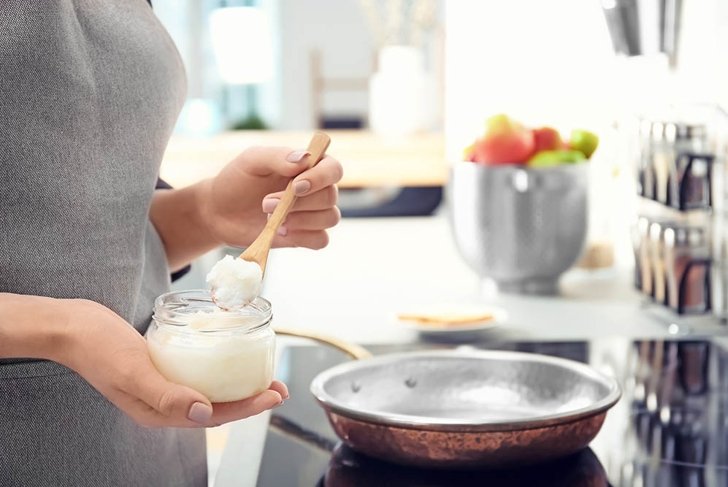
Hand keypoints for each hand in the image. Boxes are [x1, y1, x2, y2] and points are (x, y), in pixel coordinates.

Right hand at [55, 299, 288, 427]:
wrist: (74, 327)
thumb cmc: (99, 346)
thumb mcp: (132, 370)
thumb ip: (166, 393)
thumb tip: (203, 412)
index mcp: (157, 412)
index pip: (212, 416)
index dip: (247, 407)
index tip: (274, 395)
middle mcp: (163, 404)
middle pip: (216, 406)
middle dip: (250, 400)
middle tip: (280, 387)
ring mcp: (162, 387)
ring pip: (209, 391)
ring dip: (238, 385)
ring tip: (264, 377)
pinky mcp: (161, 369)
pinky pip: (198, 375)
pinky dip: (219, 370)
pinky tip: (231, 359)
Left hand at [200, 146, 342, 248]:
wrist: (219, 212)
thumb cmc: (237, 180)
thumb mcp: (252, 160)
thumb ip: (278, 156)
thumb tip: (305, 159)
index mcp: (308, 166)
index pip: (333, 169)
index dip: (321, 178)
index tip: (295, 186)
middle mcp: (316, 189)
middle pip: (330, 197)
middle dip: (299, 203)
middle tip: (266, 203)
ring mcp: (312, 214)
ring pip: (329, 218)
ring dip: (300, 220)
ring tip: (271, 218)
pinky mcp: (304, 236)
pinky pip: (321, 240)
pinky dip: (304, 237)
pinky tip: (281, 232)